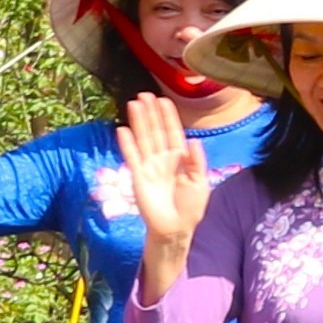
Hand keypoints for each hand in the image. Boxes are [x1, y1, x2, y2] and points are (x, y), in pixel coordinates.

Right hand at [116, 92, 214, 280]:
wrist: (175, 228)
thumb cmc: (190, 206)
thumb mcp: (200, 182)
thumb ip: (196, 161)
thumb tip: (194, 140)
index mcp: (180, 158)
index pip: (173, 132)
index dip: (167, 116)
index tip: (163, 99)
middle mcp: (163, 158)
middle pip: (155, 131)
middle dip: (150, 113)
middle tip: (144, 94)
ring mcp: (150, 166)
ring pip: (143, 139)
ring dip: (138, 122)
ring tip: (133, 104)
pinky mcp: (138, 177)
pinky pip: (132, 157)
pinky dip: (127, 144)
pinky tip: (123, 129)